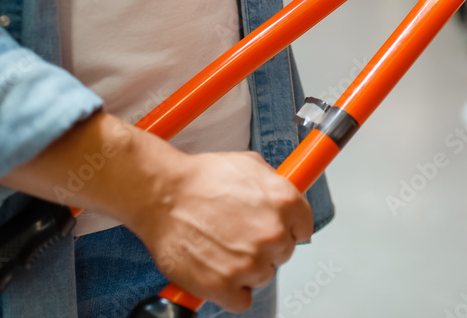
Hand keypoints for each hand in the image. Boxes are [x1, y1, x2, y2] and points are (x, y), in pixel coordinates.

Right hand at [0, 115, 310, 313]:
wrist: (162, 194)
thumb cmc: (199, 178)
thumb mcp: (249, 165)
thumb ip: (275, 185)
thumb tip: (286, 196)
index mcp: (285, 202)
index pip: (304, 229)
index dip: (288, 228)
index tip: (276, 229)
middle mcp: (272, 234)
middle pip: (284, 253)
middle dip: (265, 246)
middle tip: (239, 234)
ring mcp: (250, 262)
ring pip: (263, 277)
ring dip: (247, 268)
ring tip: (222, 248)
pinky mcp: (224, 286)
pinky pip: (242, 301)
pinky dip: (231, 292)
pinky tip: (219, 272)